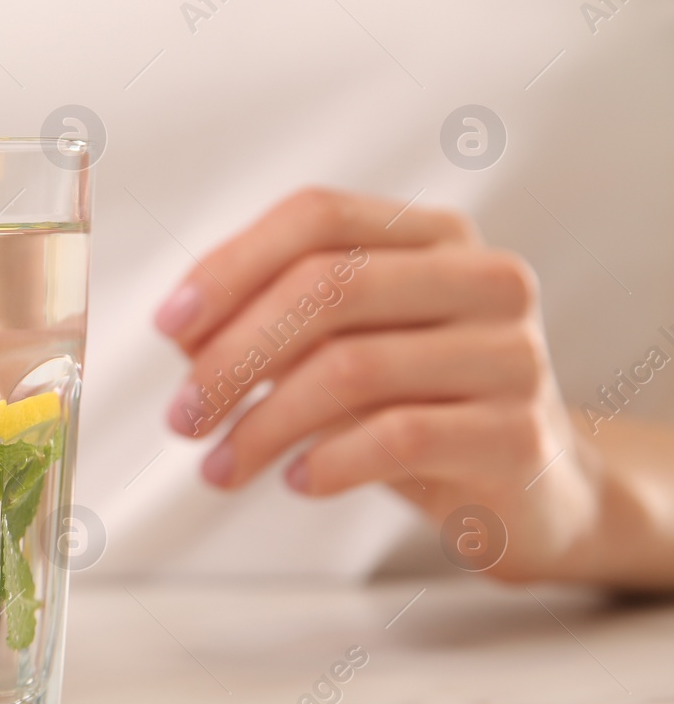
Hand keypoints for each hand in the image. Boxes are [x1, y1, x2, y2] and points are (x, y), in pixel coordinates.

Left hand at [154, 187, 601, 582]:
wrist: (534, 487)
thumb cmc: (419, 404)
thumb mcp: (342, 347)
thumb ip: (271, 323)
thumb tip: (183, 332)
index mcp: (433, 236)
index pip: (316, 216)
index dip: (230, 265)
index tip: (169, 327)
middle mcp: (483, 279)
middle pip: (329, 285)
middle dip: (234, 353)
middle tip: (184, 415)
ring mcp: (511, 353)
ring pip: (353, 367)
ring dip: (263, 423)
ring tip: (222, 465)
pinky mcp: (519, 433)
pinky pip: (399, 437)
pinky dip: (328, 461)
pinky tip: (295, 480)